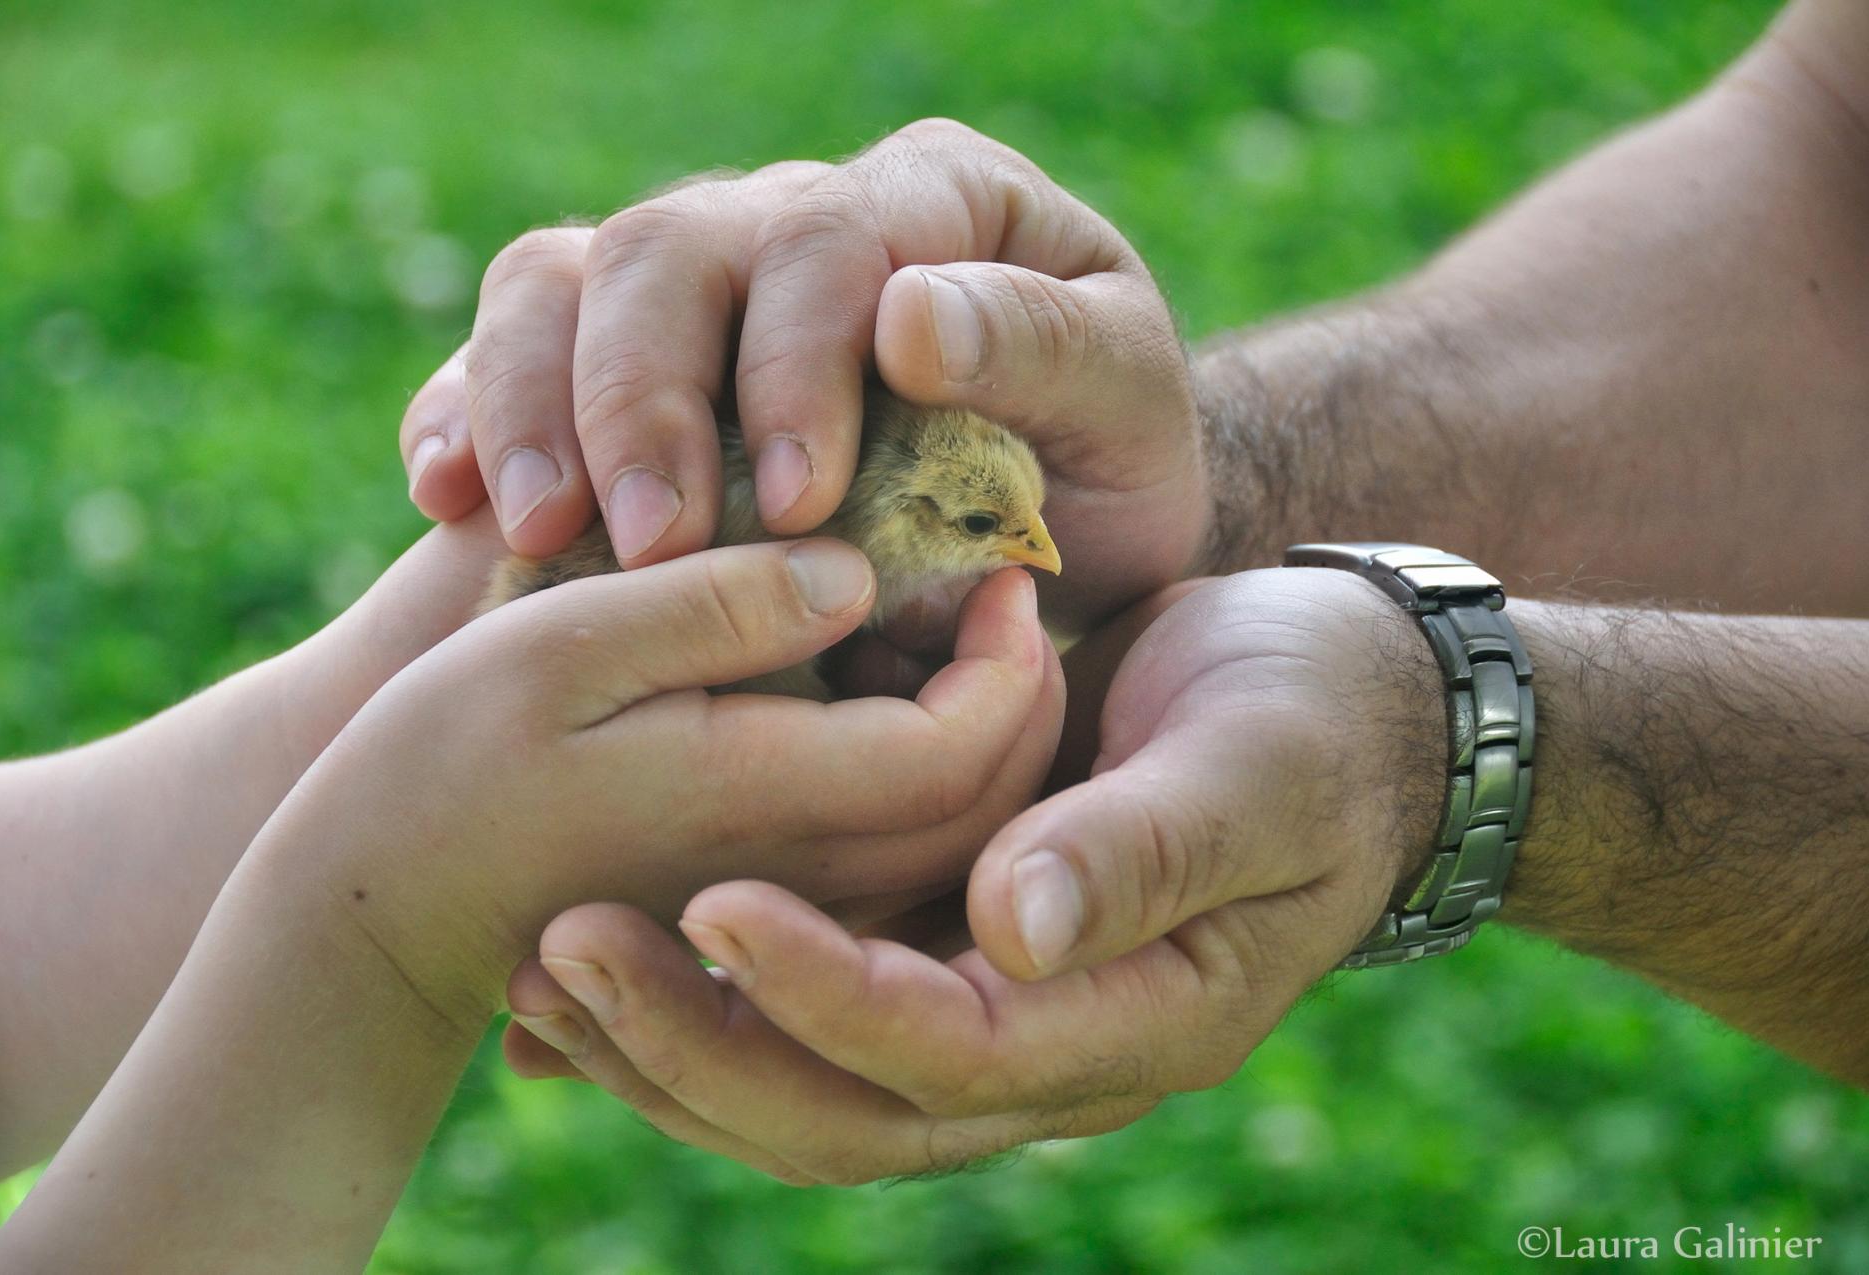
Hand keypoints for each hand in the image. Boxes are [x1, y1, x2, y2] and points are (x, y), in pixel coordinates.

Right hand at [248, 540, 1062, 1027]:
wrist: (370, 911)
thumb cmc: (440, 760)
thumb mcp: (560, 645)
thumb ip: (716, 605)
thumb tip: (854, 571)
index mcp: (767, 796)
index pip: (968, 743)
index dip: (1010, 652)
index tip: (998, 561)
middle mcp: (803, 873)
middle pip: (989, 803)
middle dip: (1024, 694)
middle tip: (1002, 590)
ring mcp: (785, 907)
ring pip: (953, 842)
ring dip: (984, 737)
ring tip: (955, 632)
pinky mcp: (757, 913)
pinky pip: (895, 861)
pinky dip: (927, 779)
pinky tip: (884, 697)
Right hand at [399, 119, 1211, 626]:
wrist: (1055, 524)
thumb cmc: (1104, 468)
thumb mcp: (1123, 412)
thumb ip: (1040, 350)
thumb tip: (910, 313)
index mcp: (933, 199)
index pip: (831, 238)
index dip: (797, 363)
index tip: (801, 501)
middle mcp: (797, 214)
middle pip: (670, 251)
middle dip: (646, 398)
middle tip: (655, 545)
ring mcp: (698, 276)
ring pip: (565, 280)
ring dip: (535, 407)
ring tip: (539, 536)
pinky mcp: (622, 352)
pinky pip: (515, 344)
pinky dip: (469, 413)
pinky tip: (449, 497)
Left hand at [500, 568, 1446, 1181]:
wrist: (1323, 708)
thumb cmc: (1305, 722)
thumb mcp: (1252, 768)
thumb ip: (1144, 850)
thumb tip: (1014, 927)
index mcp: (1131, 1024)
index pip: (952, 1051)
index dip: (833, 994)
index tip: (718, 903)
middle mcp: (1039, 1052)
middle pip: (842, 1113)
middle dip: (699, 1045)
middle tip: (567, 946)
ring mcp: (979, 1016)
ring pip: (796, 1090)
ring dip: (667, 1038)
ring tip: (545, 952)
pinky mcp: (935, 958)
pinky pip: (795, 1018)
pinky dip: (694, 993)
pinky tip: (596, 933)